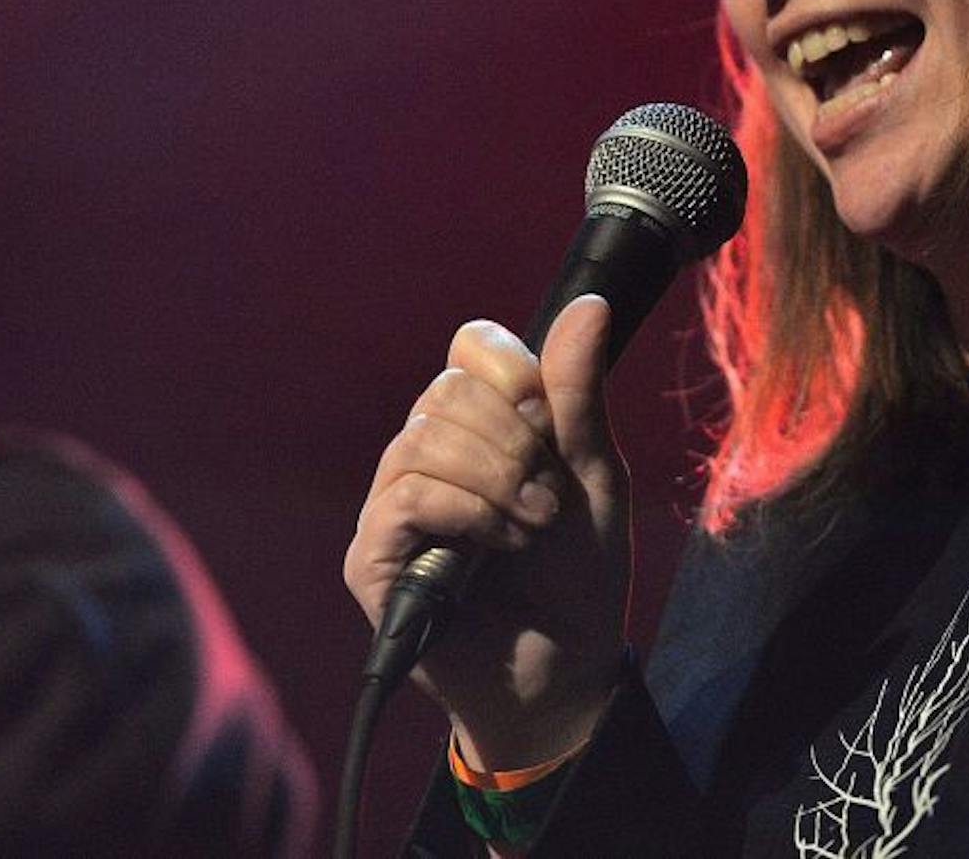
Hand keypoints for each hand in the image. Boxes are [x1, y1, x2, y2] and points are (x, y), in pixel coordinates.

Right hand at [344, 295, 628, 768]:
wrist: (567, 666)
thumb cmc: (578, 571)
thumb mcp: (595, 473)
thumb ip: (580, 393)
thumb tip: (591, 304)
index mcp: (477, 425)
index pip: (470, 348)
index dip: (511, 370)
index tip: (550, 421)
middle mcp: (424, 455)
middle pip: (447, 391)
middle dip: (514, 440)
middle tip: (548, 497)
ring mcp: (392, 505)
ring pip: (422, 440)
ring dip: (495, 479)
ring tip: (532, 525)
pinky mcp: (373, 559)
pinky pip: (403, 498)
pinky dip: (465, 511)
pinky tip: (499, 544)